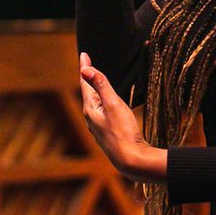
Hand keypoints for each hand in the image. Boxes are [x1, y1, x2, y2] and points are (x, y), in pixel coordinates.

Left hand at [79, 52, 164, 182]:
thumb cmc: (123, 131)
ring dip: (95, 90)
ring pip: (94, 103)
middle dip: (88, 77)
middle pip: (88, 92)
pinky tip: (106, 104)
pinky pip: (101, 112)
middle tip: (87, 63)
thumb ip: (101, 85)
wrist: (131, 160)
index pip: (85, 82)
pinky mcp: (107, 133)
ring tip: (96, 81)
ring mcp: (98, 127)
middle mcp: (91, 118)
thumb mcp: (113, 104)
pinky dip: (102, 101)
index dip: (85, 67)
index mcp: (90, 109)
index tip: (84, 54)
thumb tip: (84, 69)